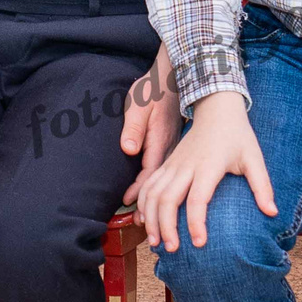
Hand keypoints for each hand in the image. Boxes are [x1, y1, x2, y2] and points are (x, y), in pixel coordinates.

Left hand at [117, 56, 179, 206]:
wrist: (171, 78)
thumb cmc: (151, 90)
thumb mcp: (139, 104)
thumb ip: (133, 127)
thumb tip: (128, 149)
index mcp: (159, 140)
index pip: (148, 171)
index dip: (138, 189)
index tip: (129, 205)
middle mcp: (168, 148)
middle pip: (159, 181)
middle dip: (150, 203)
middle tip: (141, 223)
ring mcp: (172, 147)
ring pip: (165, 179)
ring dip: (156, 198)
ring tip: (148, 217)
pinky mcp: (172, 145)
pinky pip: (167, 170)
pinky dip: (161, 185)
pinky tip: (158, 195)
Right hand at [135, 93, 274, 252]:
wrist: (216, 108)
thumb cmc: (238, 136)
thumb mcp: (254, 158)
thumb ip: (262, 186)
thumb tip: (272, 213)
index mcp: (208, 166)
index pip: (197, 198)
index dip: (196, 222)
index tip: (199, 243)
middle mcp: (186, 166)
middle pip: (167, 199)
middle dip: (166, 227)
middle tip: (172, 250)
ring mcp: (172, 164)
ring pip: (152, 194)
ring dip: (151, 220)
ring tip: (155, 243)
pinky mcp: (166, 164)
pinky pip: (148, 186)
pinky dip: (143, 205)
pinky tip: (145, 222)